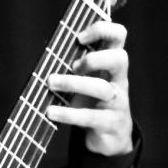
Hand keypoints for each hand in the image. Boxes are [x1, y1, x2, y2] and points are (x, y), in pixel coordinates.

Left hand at [46, 21, 133, 155]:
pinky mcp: (109, 124)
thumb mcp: (87, 79)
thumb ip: (74, 63)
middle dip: (94, 59)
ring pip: (101, 89)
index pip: (118, 36)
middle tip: (73, 66)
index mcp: (111, 64)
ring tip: (50, 82)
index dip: (102, 30)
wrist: (109, 137)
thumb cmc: (92, 102)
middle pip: (120, 59)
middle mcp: (118, 80)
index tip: (79, 37)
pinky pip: (90, 117)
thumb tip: (47, 50)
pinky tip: (50, 112)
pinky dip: (68, 114)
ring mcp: (117, 102)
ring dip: (73, 83)